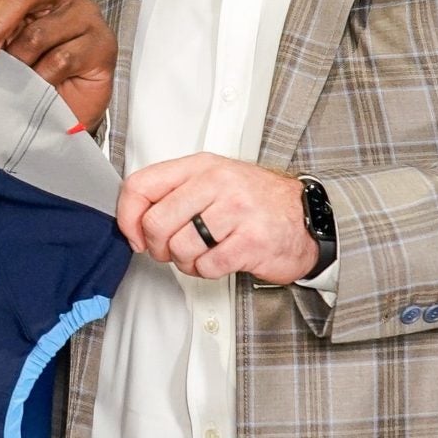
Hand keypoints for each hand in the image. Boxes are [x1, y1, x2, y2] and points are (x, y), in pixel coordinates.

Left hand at [0, 0, 115, 130]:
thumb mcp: (5, 39)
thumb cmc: (35, 63)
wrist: (68, 101)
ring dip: (17, 61)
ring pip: (39, 32)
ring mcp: (88, 13)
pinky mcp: (103, 44)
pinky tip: (36, 87)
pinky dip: (40, 78)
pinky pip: (60, 59)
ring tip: (11, 78)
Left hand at [117, 153, 317, 284]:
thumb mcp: (213, 181)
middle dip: (158, 248)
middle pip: (156, 223)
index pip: (141, 185)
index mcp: (201, 167)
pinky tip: (220, 260)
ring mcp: (237, 211)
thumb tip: (133, 220)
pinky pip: (207, 266)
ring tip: (201, 254)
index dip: (127, 216)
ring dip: (185, 262)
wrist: (309, 217)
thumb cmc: (255, 202)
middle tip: (171, 250)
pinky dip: (207, 270)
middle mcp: (218, 183)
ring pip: (180, 248)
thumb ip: (173, 193)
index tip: (134, 234)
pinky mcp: (252, 241)